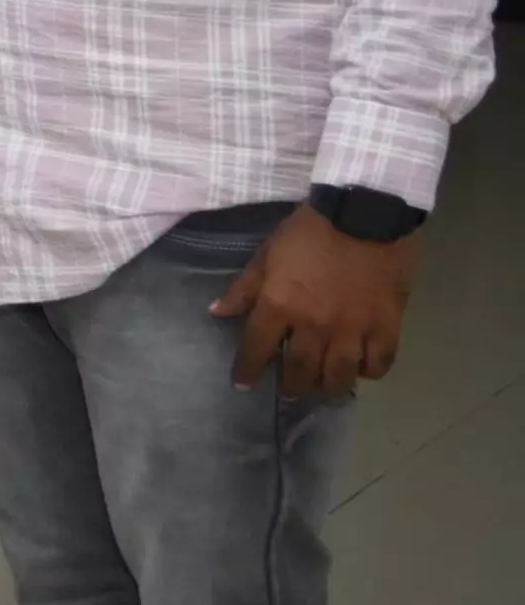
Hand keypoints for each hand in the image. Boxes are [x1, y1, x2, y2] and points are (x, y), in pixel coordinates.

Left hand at [216, 205, 416, 395]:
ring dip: (328, 386)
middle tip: (289, 391)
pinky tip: (362, 369)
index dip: (247, 371)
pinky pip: (379, 363)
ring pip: (340, 375)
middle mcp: (314, 325)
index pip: (256, 349)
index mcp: (280, 305)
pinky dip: (370, 371)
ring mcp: (353, 328)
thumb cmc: (310, 231)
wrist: (364, 213)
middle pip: (300, 371)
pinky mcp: (387, 325)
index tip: (242, 384)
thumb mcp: (267, 254)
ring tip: (323, 386)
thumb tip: (217, 312)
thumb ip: (245, 288)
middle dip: (291, 387)